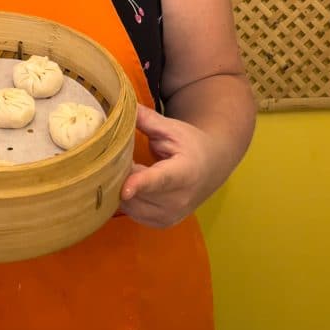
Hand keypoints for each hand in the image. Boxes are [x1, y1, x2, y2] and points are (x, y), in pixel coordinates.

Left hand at [119, 104, 219, 227]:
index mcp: (184, 173)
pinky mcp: (161, 223)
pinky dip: (127, 198)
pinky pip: (132, 212)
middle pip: (136, 192)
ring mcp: (170, 216)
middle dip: (120, 175)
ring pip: (129, 204)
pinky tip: (132, 183)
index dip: (140, 184)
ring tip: (129, 168)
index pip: (159, 180)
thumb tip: (120, 106)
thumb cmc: (190, 144)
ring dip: (121, 188)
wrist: (212, 167)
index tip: (125, 189)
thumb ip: (145, 119)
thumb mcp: (171, 128)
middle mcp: (179, 200)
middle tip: (116, 157)